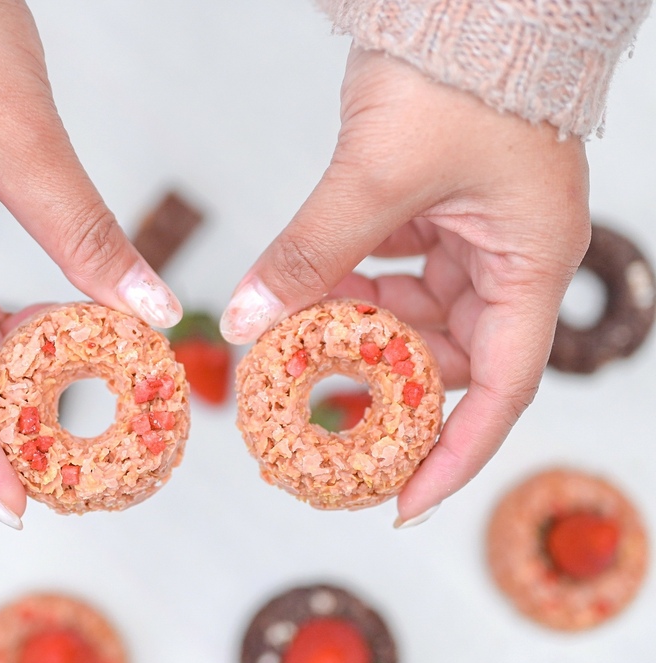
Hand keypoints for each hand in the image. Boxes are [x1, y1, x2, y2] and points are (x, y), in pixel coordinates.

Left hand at [220, 47, 589, 523]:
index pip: (501, 388)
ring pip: (410, 313)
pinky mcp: (431, 211)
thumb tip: (248, 319)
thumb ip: (312, 254)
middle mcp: (506, 257)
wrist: (460, 0)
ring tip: (297, 339)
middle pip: (447, 354)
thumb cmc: (459, 73)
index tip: (403, 499)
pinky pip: (389, 268)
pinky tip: (308, 290)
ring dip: (354, 328)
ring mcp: (468, 234)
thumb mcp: (377, 178)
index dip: (453, 452)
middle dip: (379, 378)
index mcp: (528, 261)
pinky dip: (347, 284)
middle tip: (315, 401)